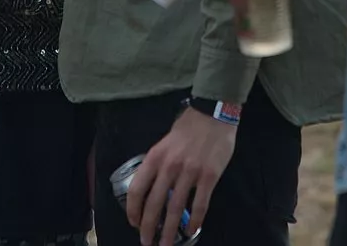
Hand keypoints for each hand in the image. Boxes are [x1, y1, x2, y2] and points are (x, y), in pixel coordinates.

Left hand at [126, 108, 235, 245]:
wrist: (213, 114)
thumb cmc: (188, 127)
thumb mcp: (164, 143)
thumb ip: (157, 164)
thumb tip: (151, 188)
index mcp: (155, 157)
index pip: (136, 190)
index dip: (133, 210)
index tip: (134, 223)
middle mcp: (169, 167)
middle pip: (154, 205)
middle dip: (148, 228)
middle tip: (147, 243)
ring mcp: (190, 173)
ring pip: (175, 209)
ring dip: (169, 231)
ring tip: (166, 245)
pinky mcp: (209, 177)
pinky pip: (199, 205)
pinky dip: (194, 221)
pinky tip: (191, 231)